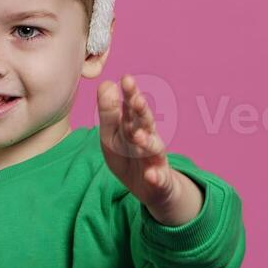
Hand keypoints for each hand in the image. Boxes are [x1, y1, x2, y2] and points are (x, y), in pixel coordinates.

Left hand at [98, 74, 197, 223]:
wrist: (152, 188)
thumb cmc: (128, 157)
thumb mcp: (112, 136)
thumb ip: (109, 113)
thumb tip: (106, 83)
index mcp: (134, 126)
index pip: (132, 107)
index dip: (130, 94)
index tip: (126, 79)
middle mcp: (148, 138)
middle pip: (146, 123)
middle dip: (142, 112)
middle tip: (136, 100)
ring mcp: (156, 159)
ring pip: (154, 149)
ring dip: (148, 142)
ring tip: (139, 136)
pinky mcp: (161, 180)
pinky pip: (159, 178)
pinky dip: (156, 177)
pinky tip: (152, 175)